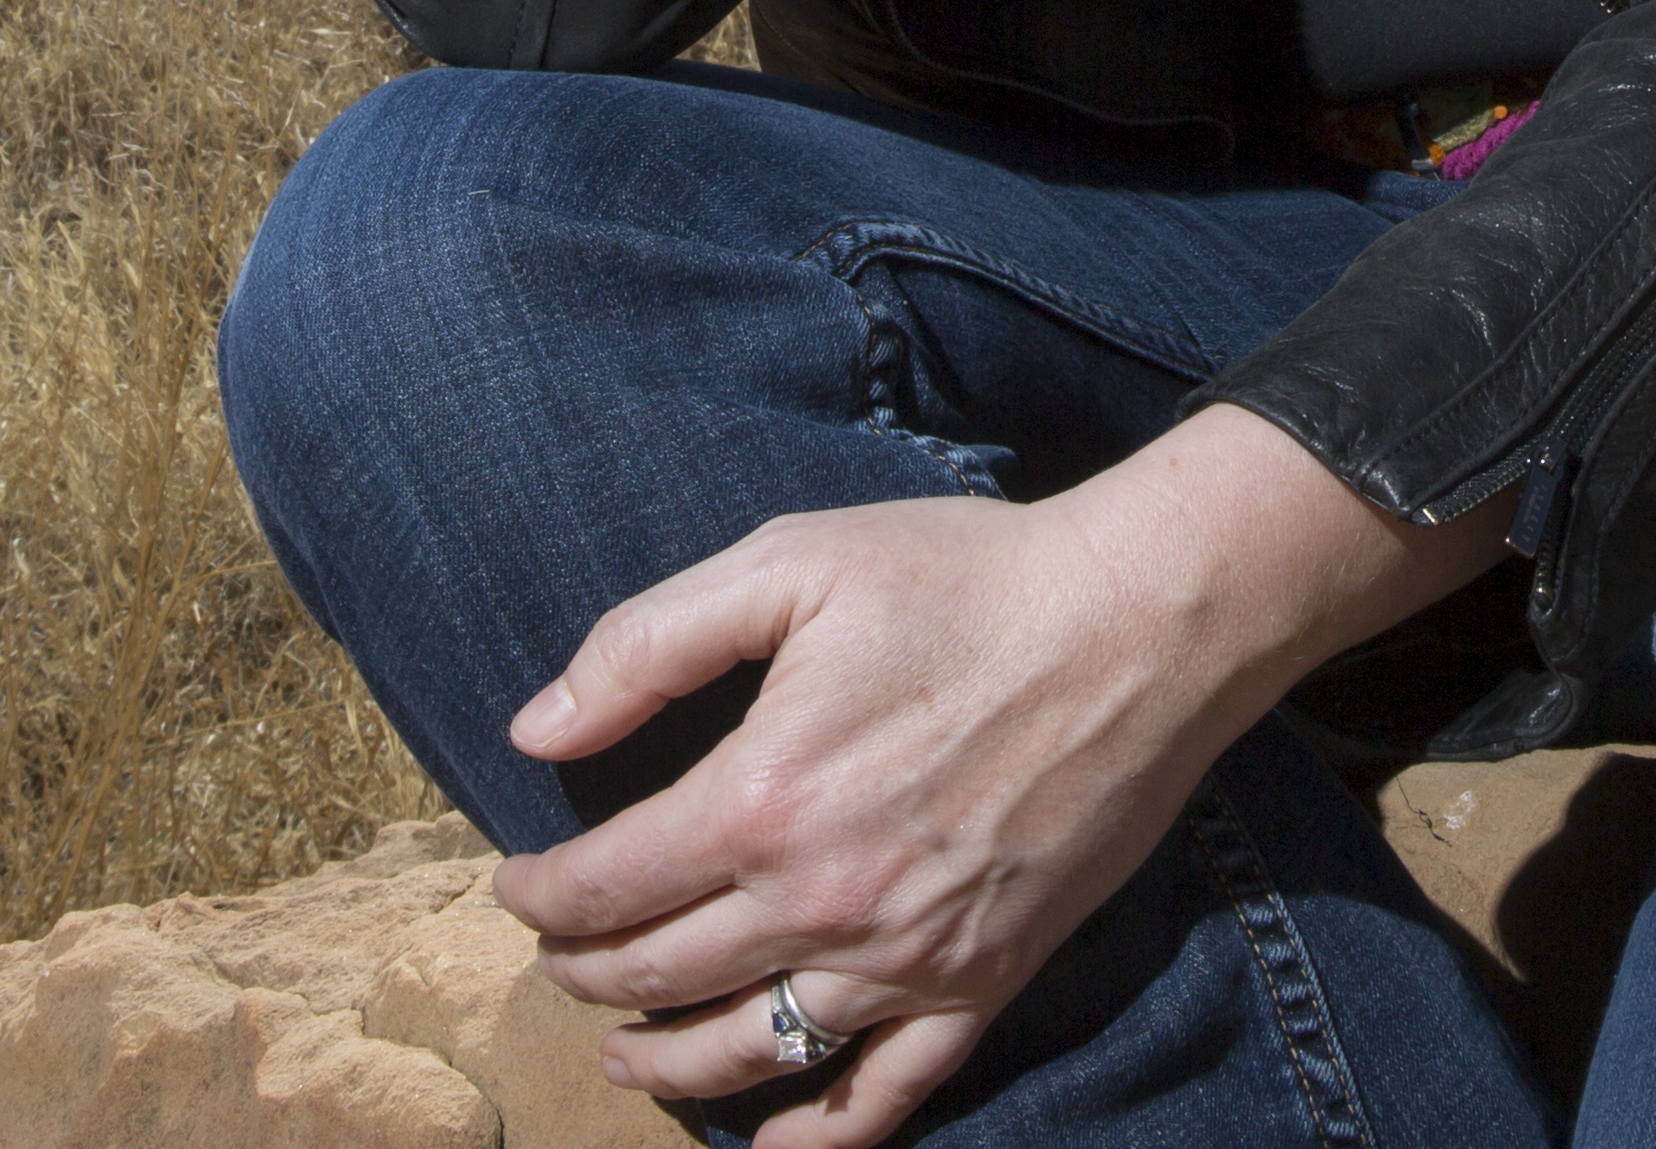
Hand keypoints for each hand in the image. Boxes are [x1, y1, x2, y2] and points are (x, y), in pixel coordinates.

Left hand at [490, 409, 1500, 1146]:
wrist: (1140, 622)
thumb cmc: (965, 577)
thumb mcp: (790, 564)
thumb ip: (647, 645)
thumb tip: (536, 730)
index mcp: (762, 800)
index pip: (608, 887)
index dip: (541, 896)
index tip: (514, 886)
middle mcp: (824, 902)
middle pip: (661, 976)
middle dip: (586, 972)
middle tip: (558, 954)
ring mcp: (908, 958)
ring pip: (752, 1053)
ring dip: (665, 1065)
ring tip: (623, 1053)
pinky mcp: (984, 981)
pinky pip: (886, 1094)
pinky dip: (815, 1133)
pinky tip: (769, 1138)